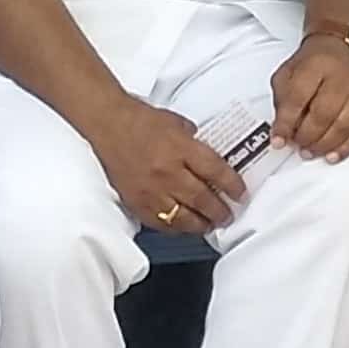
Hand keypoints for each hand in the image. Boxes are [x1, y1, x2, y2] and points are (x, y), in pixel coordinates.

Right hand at [88, 97, 243, 235]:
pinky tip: (183, 225)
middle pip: (202, 199)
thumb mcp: (178, 123)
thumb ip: (195, 142)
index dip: (232, 186)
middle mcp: (167, 171)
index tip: (240, 194)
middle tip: (228, 214)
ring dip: (200, 224)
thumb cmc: (140, 120)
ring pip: (183, 217)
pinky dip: (175, 227)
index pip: (215, 171)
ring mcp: (151, 190)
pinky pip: (160, 223)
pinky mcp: (137, 201)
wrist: (108, 124)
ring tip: (209, 224)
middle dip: (220, 211)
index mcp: (180, 148)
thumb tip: (207, 160)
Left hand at [271, 36, 348, 161]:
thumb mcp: (287, 73)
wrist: (337, 48)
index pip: (298, 98)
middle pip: (323, 115)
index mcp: (316, 64)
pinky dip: (345, 148)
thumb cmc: (311, 63)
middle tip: (296, 145)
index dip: (286, 123)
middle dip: (306, 136)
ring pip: (342, 127)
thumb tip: (281, 133)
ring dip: (323, 145)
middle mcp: (341, 77)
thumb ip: (282, 102)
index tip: (278, 139)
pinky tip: (332, 155)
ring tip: (309, 151)